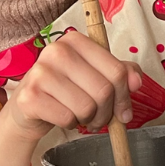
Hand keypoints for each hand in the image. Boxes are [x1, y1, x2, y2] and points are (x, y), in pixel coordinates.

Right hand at [0, 30, 141, 143]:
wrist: (28, 108)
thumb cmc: (64, 90)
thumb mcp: (95, 75)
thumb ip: (120, 73)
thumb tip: (136, 81)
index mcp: (75, 41)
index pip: (117, 71)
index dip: (125, 96)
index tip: (122, 110)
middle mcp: (55, 51)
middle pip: (103, 90)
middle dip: (106, 113)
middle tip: (98, 117)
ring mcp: (40, 73)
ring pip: (87, 107)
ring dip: (89, 120)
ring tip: (80, 116)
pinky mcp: (30, 96)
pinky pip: (67, 118)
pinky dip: (70, 124)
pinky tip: (63, 117)